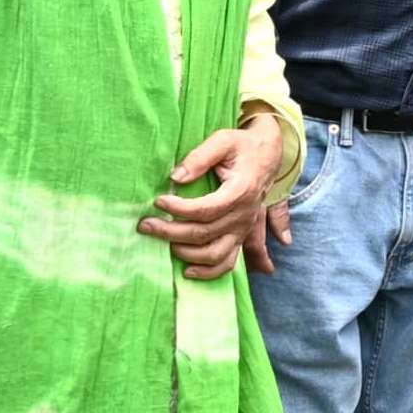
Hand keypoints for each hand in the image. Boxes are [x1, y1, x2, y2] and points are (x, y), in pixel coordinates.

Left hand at [143, 117, 283, 280]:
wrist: (267, 155)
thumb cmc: (242, 146)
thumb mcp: (223, 140)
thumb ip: (200, 157)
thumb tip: (176, 177)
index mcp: (241, 191)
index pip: (206, 209)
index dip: (179, 209)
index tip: (158, 201)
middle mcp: (244, 215)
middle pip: (204, 233)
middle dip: (170, 231)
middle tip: (145, 224)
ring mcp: (243, 229)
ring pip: (214, 253)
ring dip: (186, 253)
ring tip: (162, 242)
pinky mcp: (240, 236)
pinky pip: (228, 263)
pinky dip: (208, 272)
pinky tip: (187, 270)